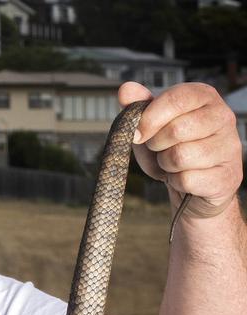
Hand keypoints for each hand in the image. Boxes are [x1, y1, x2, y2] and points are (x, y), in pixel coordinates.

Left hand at [121, 81, 242, 219]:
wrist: (192, 184)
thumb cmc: (170, 148)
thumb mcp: (150, 125)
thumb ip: (138, 106)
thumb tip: (126, 89)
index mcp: (204, 96)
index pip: (176, 99)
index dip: (150, 118)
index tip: (137, 134)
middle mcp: (223, 116)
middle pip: (177, 130)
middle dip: (156, 145)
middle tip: (160, 149)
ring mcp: (229, 146)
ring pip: (181, 157)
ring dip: (165, 164)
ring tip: (172, 162)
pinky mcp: (227, 175)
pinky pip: (187, 180)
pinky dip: (176, 182)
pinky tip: (183, 177)